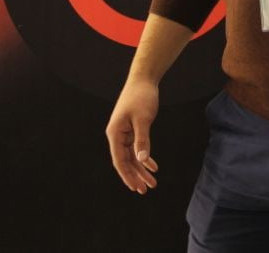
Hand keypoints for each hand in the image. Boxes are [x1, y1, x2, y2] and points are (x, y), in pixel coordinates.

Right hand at [106, 79, 160, 193]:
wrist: (143, 80)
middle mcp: (117, 135)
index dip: (128, 176)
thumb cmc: (141, 97)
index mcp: (115, 133)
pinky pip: (136, 148)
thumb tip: (141, 160)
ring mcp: (124, 133)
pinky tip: (153, 166)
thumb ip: (142, 140)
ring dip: (141, 169)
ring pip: (132, 156)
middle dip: (136, 176)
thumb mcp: (143, 119)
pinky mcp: (131, 129)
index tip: (136, 188)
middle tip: (146, 190)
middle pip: (125, 161)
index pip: (119, 160)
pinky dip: (145, 157)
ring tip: (152, 182)